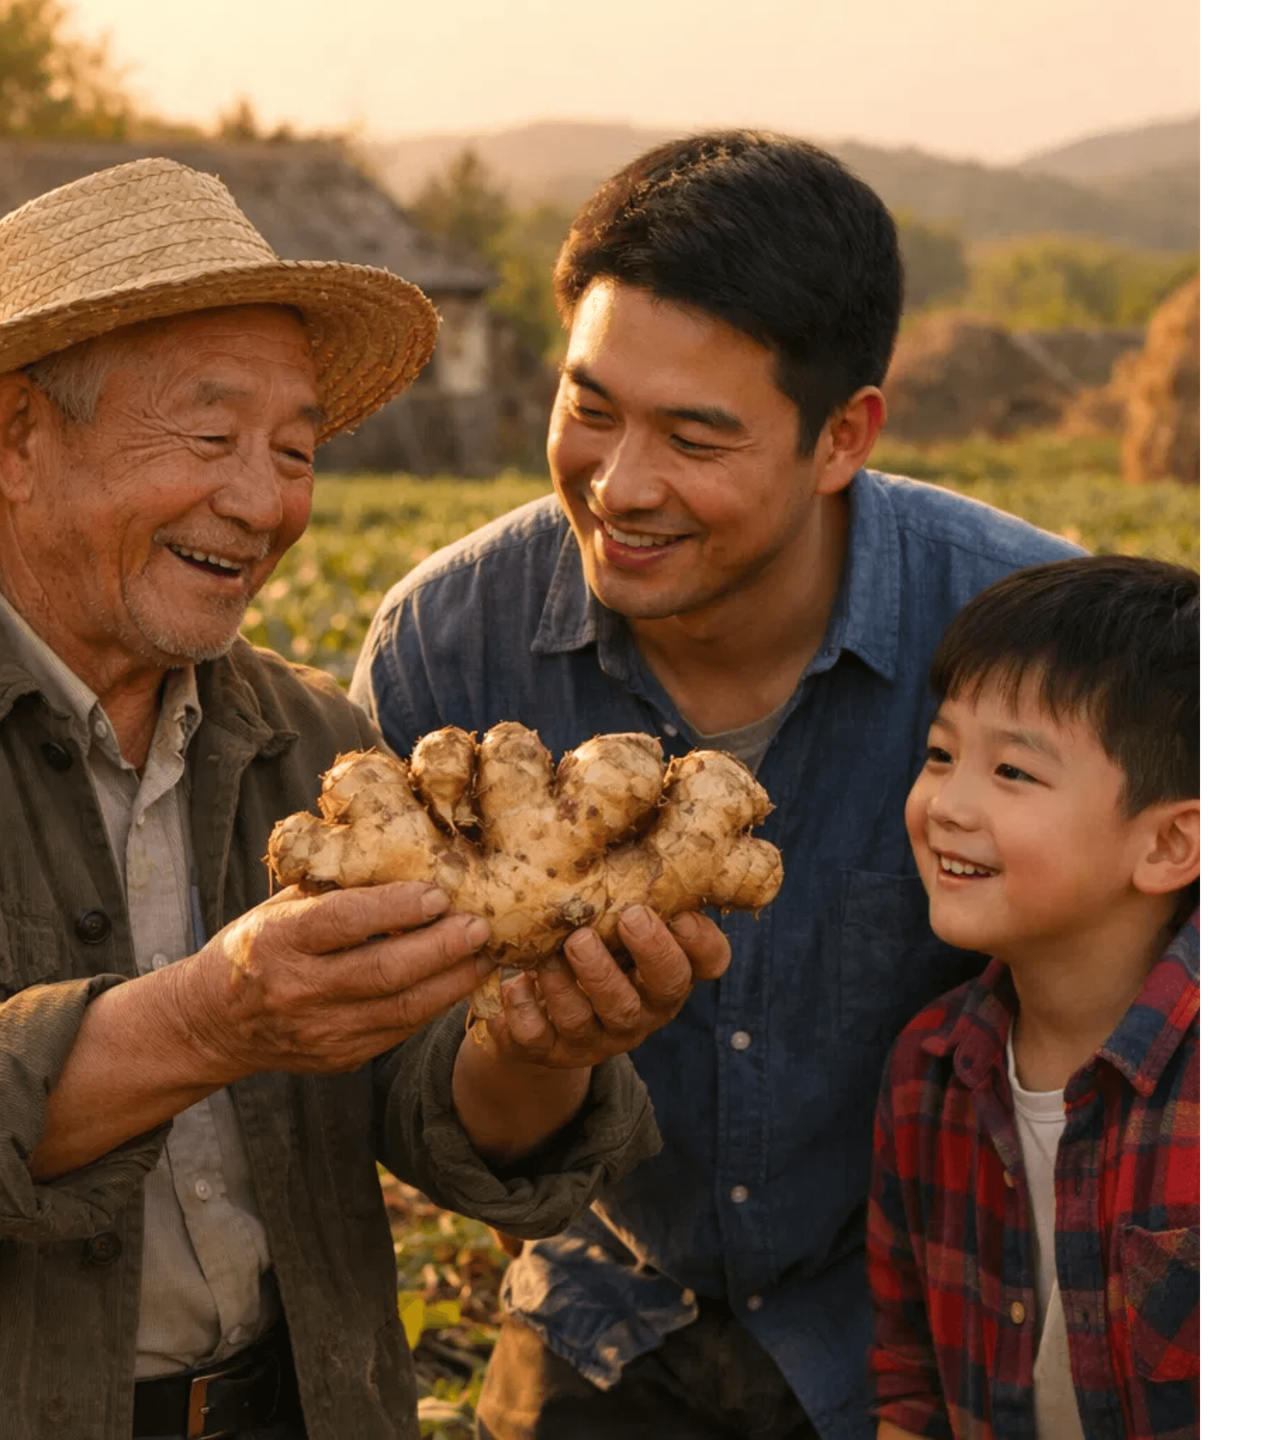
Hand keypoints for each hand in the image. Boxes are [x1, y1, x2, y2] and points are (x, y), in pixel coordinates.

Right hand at [180, 882, 493, 1078]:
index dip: (395, 908)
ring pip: (401, 1010)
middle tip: (480, 926)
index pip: (343, 922)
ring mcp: (319, 1031)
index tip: (438, 894)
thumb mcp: (283, 907)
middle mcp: (297, 990)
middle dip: (441, 949)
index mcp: (279, 940)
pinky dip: (436, 1005)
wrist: (215, 1022)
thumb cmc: (260, 945)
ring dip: (452, 982)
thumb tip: (410, 855)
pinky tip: (461, 981)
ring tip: (485, 955)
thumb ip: (338, 890)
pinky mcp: (339, 1058)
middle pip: (382, 972)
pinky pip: (399, 1030)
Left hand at [481, 906, 730, 1068]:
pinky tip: (515, 982)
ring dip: (573, 983)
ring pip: (593, 1016)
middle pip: (659, 990)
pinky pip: (537, 1038)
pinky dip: (524, 1011)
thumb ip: (638, 892)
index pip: (708, 962)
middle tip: (626, 916)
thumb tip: (642, 831)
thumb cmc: (597, 948)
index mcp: (668, 974)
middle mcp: (642, 1010)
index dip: (702, 942)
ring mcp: (597, 1035)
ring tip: (557, 951)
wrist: (544, 1016)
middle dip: (648, 952)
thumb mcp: (623, 924)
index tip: (683, 914)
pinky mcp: (550, 1049)